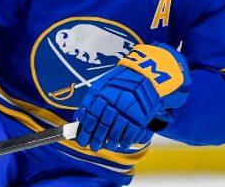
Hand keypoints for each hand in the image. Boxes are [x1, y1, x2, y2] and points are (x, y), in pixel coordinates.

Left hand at [74, 42, 190, 151]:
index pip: (90, 118)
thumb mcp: (102, 85)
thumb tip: (79, 119)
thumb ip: (90, 101)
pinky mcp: (139, 118)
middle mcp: (113, 104)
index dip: (85, 132)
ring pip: (114, 134)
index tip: (82, 141)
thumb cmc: (119, 81)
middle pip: (101, 128)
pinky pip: (129, 135)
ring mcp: (126, 112)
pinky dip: (124, 142)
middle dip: (95, 140)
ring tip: (106, 146)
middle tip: (93, 147)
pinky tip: (120, 144)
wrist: (145, 76)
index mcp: (101, 95)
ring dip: (109, 143)